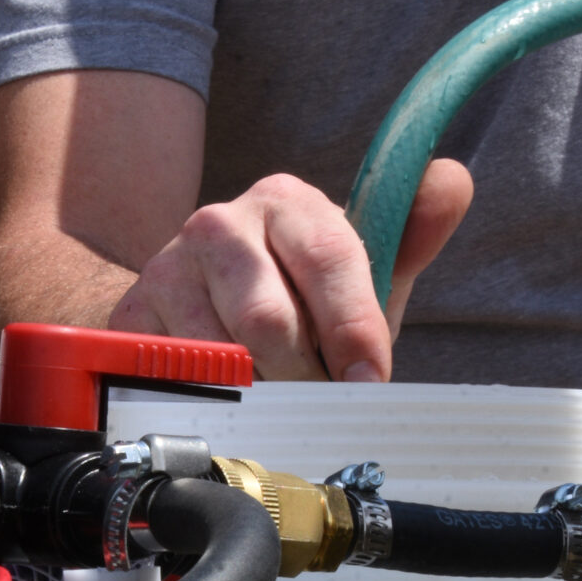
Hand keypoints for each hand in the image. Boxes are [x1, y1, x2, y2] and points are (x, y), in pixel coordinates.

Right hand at [108, 159, 473, 380]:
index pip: (329, 262)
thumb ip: (410, 231)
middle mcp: (219, 223)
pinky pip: (173, 376)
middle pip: (268, 321)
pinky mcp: (129, 316)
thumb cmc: (299, 297)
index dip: (353, 331)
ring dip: (256, 392)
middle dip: (302, 375)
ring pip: (219, 355)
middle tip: (315, 400)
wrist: (204, 309)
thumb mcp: (362, 271)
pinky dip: (206, 399)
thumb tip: (452, 180)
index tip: (368, 382)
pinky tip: (224, 398)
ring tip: (273, 396)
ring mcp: (166, 268)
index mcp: (286, 201)